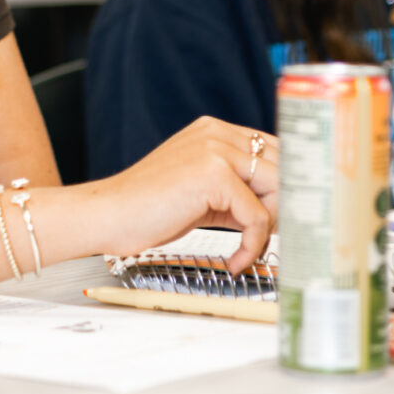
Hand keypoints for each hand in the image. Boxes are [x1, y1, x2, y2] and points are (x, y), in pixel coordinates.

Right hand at [89, 117, 276, 273]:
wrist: (107, 216)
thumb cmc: (146, 210)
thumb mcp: (199, 193)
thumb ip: (235, 192)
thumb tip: (278, 211)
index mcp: (213, 131)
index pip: (274, 151)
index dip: (286, 187)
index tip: (287, 220)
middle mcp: (217, 133)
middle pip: (282, 166)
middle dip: (283, 208)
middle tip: (271, 241)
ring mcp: (215, 150)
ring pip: (277, 188)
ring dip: (269, 228)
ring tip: (248, 251)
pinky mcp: (213, 174)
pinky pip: (257, 216)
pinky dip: (252, 245)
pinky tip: (235, 261)